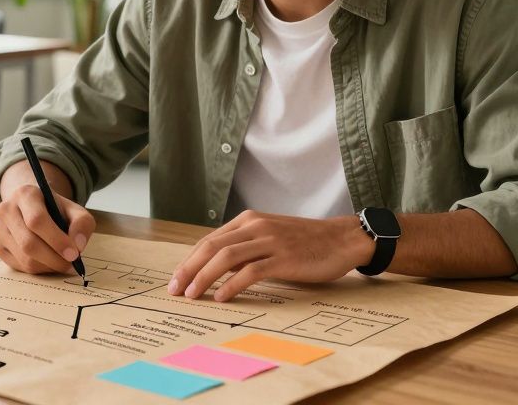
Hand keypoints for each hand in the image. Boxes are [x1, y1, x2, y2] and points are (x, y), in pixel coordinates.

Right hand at [0, 182, 95, 274]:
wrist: (32, 207)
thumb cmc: (55, 210)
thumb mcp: (74, 210)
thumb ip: (82, 223)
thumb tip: (78, 246)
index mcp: (25, 194)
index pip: (37, 220)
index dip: (56, 240)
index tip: (74, 254)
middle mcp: (6, 210)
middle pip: (28, 243)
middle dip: (53, 259)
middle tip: (71, 264)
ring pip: (24, 258)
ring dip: (48, 266)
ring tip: (62, 262)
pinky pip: (19, 266)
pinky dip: (38, 269)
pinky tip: (48, 262)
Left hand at [167, 211, 373, 301]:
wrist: (342, 239)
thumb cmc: (306, 242)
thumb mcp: (270, 237)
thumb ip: (245, 248)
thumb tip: (216, 268)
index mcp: (249, 220)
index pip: (209, 240)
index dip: (189, 260)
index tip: (177, 279)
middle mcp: (255, 226)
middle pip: (211, 247)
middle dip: (188, 269)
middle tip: (175, 289)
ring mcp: (269, 241)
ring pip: (226, 257)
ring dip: (204, 277)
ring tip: (192, 295)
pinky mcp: (283, 258)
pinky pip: (250, 271)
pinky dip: (231, 285)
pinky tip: (221, 297)